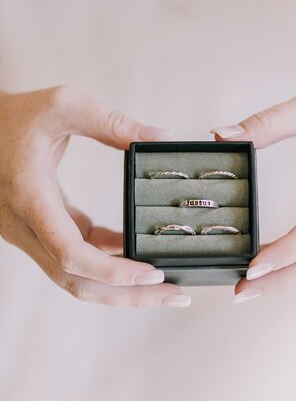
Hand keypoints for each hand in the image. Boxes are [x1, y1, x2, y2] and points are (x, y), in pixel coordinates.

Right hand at [0, 86, 190, 306]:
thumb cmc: (13, 117)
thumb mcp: (62, 105)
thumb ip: (111, 122)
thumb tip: (160, 137)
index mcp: (32, 199)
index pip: (70, 253)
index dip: (112, 270)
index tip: (151, 274)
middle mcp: (28, 227)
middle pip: (79, 282)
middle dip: (128, 295)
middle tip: (174, 295)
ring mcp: (33, 235)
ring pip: (78, 278)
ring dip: (122, 286)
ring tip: (165, 285)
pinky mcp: (44, 232)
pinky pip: (78, 257)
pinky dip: (109, 260)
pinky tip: (137, 253)